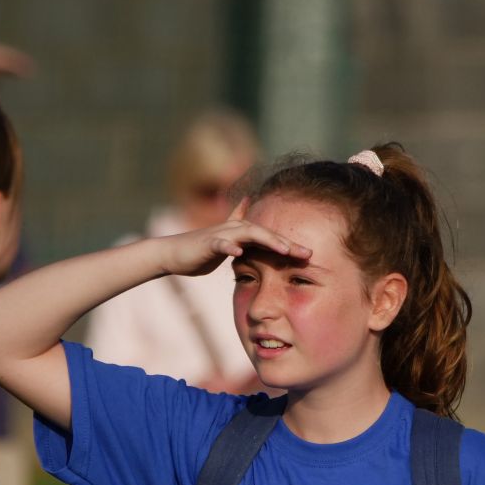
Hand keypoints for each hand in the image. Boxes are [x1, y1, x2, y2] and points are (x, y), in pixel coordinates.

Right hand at [160, 200, 310, 277]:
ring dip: (268, 241)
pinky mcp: (208, 242)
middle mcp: (235, 228)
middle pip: (266, 233)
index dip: (290, 245)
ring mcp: (222, 234)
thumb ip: (243, 241)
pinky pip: (220, 243)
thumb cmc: (201, 252)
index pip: (271, 238)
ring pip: (249, 233)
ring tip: (285, 251)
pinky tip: (239, 253)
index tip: (310, 256)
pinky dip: (230, 247)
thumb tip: (255, 241)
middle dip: (288, 243)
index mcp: (242, 232)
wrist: (173, 254)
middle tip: (308, 254)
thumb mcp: (227, 246)